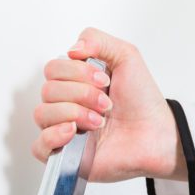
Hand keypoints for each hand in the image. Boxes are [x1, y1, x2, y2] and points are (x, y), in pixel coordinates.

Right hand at [32, 27, 184, 182]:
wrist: (155, 134)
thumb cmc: (142, 101)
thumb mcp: (126, 56)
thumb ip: (97, 40)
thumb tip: (72, 49)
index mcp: (74, 82)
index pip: (53, 68)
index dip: (76, 72)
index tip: (104, 80)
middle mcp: (65, 104)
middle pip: (48, 90)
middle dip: (82, 94)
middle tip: (107, 103)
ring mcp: (62, 129)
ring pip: (43, 113)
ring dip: (75, 114)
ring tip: (100, 122)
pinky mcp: (64, 154)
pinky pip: (39, 146)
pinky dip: (53, 136)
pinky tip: (74, 132)